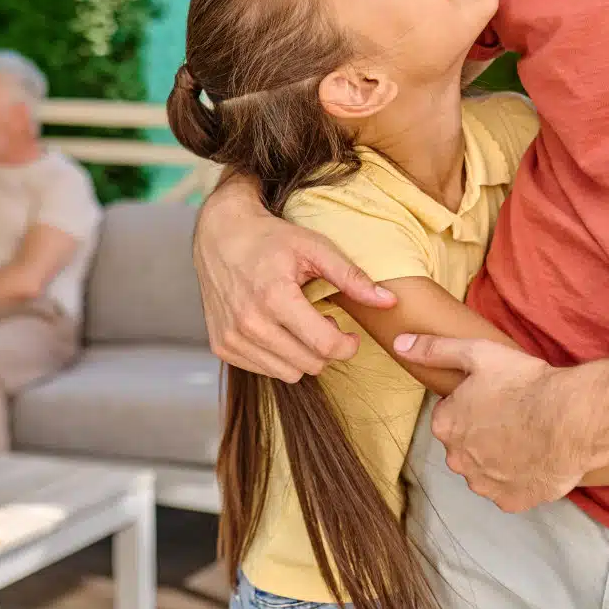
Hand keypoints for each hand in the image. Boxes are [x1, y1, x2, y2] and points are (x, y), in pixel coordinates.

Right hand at [194, 177, 394, 381]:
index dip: (347, 346)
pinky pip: (263, 370)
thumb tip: (389, 301)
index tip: (350, 335)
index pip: (324, 346)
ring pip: (287, 374)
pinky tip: (276, 329)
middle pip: (309, 365)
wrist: (219, 235)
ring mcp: (231, 337)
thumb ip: (352, 277)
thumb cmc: (270, 239)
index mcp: (274, 297)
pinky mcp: (221, 345)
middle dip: (325, 349)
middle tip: (321, 323)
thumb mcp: (314, 248)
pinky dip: (276, 356)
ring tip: (299, 326)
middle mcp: (249, 322)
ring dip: (301, 356)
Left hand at [399, 335, 590, 511]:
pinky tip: (534, 461)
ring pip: (485, 471)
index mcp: (446, 426)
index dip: (473, 405)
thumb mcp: (477, 353)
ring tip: (526, 438)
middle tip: (512, 416)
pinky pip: (508, 491)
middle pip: (465, 445)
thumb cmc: (524, 384)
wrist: (570, 420)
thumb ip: (434, 350)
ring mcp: (484, 484)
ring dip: (498, 459)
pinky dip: (518, 480)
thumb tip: (400, 344)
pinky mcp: (511, 501)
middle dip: (482, 434)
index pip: (450, 416)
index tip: (495, 397)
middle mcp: (458, 460)